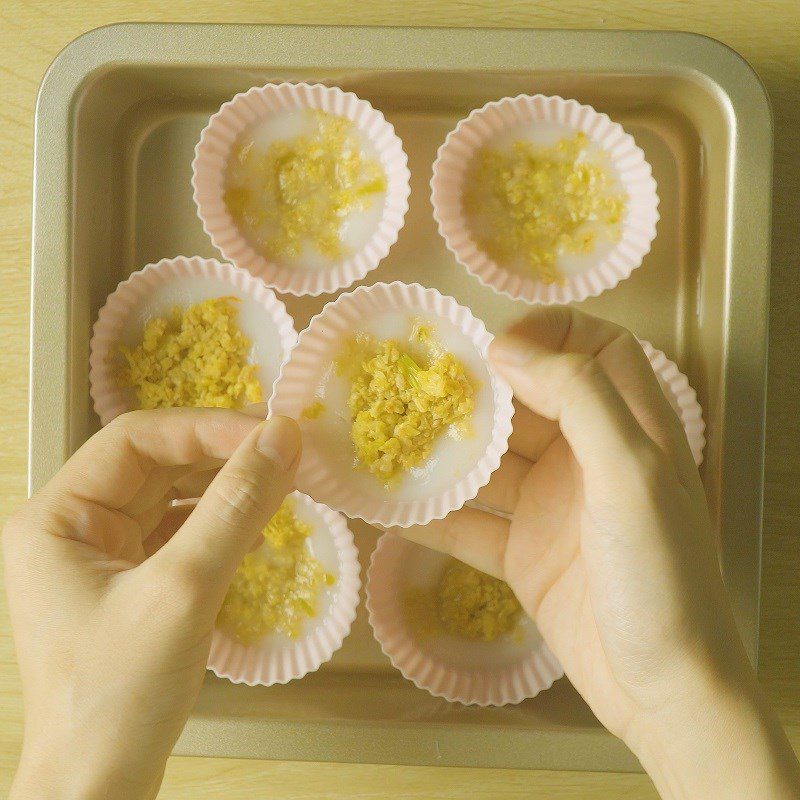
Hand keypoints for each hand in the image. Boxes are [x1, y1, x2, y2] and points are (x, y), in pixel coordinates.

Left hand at [4, 409, 299, 799]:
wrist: (98, 791)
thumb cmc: (121, 694)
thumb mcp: (183, 590)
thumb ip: (235, 507)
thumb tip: (285, 437)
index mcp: (56, 517)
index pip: (135, 440)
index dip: (206, 428)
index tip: (272, 434)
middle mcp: (72, 527)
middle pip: (155, 464)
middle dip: (222, 455)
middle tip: (287, 453)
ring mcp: (99, 557)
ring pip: (171, 496)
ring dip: (226, 488)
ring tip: (281, 483)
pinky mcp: (128, 584)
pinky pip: (179, 533)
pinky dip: (220, 524)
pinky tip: (256, 528)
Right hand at [397, 307, 799, 798]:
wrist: (661, 690)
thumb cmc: (662, 575)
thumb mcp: (631, 473)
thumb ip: (579, 398)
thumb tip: (508, 350)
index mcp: (630, 428)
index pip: (598, 347)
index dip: (551, 333)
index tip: (497, 346)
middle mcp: (587, 459)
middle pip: (529, 402)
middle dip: (478, 392)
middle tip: (420, 389)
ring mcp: (552, 507)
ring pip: (490, 463)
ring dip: (445, 454)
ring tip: (390, 441)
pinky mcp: (525, 554)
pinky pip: (471, 525)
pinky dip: (435, 517)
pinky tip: (391, 510)